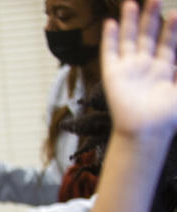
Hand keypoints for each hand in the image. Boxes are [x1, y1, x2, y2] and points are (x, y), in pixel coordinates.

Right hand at [101, 0, 176, 140]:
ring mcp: (128, 69)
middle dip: (152, 17)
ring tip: (133, 2)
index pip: (169, 42)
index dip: (172, 28)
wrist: (146, 130)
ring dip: (131, 21)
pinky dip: (110, 38)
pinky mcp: (113, 75)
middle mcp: (146, 66)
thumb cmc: (168, 116)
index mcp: (165, 69)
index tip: (175, 12)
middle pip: (148, 36)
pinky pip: (110, 53)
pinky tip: (110, 22)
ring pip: (129, 39)